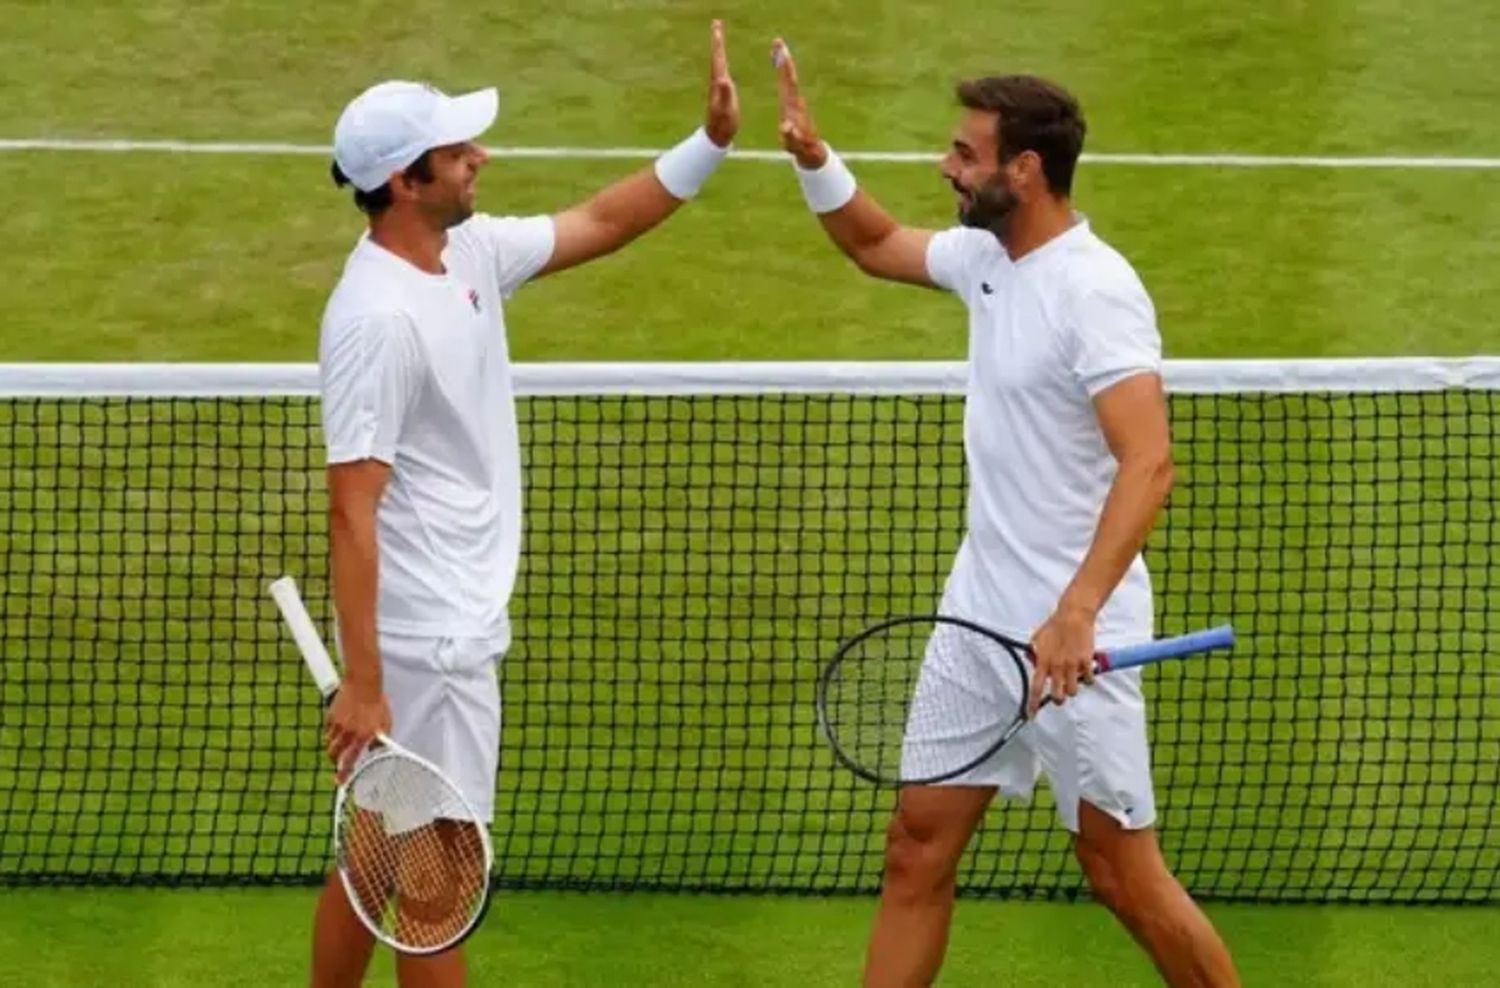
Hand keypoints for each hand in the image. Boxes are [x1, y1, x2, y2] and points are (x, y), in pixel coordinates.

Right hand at [324, 678, 391, 781]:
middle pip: (334, 754)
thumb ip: (381, 739)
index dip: (344, 773)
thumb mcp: (386, 723)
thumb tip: (379, 752)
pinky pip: (327, 730)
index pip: (351, 760)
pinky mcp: (330, 716)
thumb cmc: (377, 703)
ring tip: (339, 744)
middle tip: (337, 761)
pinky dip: (331, 733)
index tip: (339, 782)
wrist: (364, 683)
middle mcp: (349, 732)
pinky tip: (338, 729)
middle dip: (334, 760)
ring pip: (329, 743)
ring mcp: (338, 724)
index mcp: (364, 736)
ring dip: (333, 746)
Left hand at [704, 20, 738, 147]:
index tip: (717, 27)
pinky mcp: (721, 91)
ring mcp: (718, 86)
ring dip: (718, 48)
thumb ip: (725, 94)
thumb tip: (723, 79)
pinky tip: (722, 60)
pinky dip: (722, 60)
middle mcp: (716, 81)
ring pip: (718, 61)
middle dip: (717, 40)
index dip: (718, 43)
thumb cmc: (723, 124)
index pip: (719, 58)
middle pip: (717, 56)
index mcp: (719, 83)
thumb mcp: (727, 110)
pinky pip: (721, 69)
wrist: (716, 135)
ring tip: (718, 36)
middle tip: (716, 24)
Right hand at [771, 38, 825, 167]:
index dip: (784, 68)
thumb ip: (791, 136)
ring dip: (783, 62)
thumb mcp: (794, 144)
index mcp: (793, 106)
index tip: (780, 53)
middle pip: (789, 75)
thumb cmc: (801, 147)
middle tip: (778, 42)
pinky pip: (786, 83)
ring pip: (788, 77)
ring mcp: (795, 101)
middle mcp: (795, 100)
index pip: (788, 83)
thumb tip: (786, 128)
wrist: (811, 150)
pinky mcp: (793, 103)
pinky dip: (782, 72)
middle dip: (783, 58)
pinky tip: (779, 65)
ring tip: (778, 48)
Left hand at [1026, 605, 1097, 717]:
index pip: (1035, 688)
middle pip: (1057, 696)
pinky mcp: (1086, 662)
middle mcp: (1057, 666)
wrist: (1073, 616)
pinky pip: (1088, 680)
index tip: (1031, 715)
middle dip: (1058, 699)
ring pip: (1073, 692)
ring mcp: (1072, 665)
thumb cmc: (1054, 626)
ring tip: (1073, 679)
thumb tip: (1032, 663)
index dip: (1032, 704)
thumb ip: (1034, 653)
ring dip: (1072, 689)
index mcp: (1043, 661)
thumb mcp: (1037, 638)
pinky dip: (1088, 679)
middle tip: (1060, 694)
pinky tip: (1085, 672)